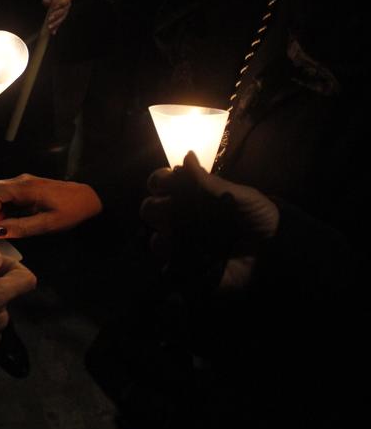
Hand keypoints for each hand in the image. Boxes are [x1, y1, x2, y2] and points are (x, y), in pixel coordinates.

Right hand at [0, 173, 102, 237]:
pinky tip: (6, 222)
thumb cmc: (70, 211)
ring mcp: (23, 182)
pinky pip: (6, 195)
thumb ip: (20, 227)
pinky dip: (0, 208)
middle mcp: (21, 181)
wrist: (88, 199)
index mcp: (26, 187)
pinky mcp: (26, 188)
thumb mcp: (47, 224)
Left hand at [40, 0, 72, 33]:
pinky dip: (56, 28)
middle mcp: (68, 5)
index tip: (53, 6)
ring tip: (49, 26)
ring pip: (61, 18)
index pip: (65, 1)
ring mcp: (65, 12)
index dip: (60, 4)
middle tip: (49, 17)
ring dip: (56, 23)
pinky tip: (53, 32)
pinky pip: (59, 23)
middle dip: (56, 15)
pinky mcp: (61, 17)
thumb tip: (45, 1)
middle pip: (63, 11)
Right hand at [140, 152, 278, 287]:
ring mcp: (184, 246)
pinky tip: (188, 261)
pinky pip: (170, 271)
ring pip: (155, 242)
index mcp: (191, 197)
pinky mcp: (190, 272)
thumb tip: (187, 156)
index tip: (167, 184)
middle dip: (154, 208)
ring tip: (180, 240)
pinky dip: (173, 267)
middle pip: (150, 210)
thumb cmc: (258, 217)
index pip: (161, 183)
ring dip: (162, 240)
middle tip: (171, 211)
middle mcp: (182, 219)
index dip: (159, 181)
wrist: (277, 250)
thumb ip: (210, 182)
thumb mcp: (239, 196)